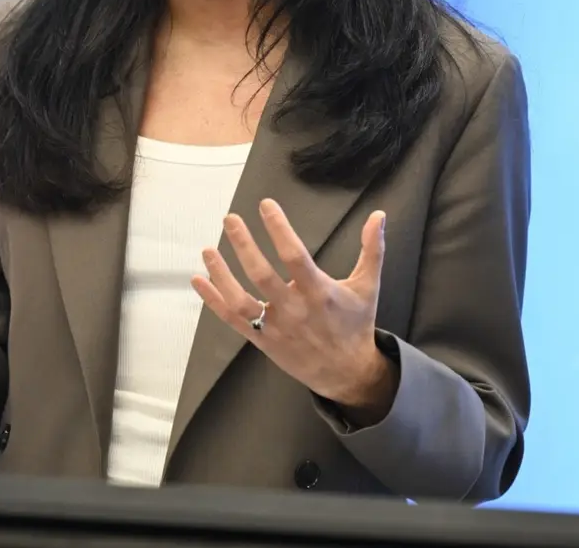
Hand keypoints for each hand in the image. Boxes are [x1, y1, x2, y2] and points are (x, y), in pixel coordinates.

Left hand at [192, 200, 395, 416]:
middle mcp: (294, 309)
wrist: (347, 373)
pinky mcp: (263, 340)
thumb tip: (379, 214)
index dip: (279, 229)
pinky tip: (199, 280)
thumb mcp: (368, 286)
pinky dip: (213, 301)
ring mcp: (275, 327)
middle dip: (244, 246)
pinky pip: (233, 320)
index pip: (294, 255)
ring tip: (208, 250)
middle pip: (262, 275)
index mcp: (319, 292)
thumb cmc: (355, 325)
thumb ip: (372, 249)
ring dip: (221, 275)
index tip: (266, 206)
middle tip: (230, 219)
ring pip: (241, 300)